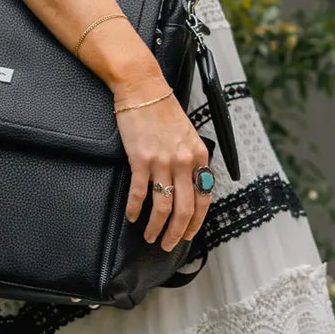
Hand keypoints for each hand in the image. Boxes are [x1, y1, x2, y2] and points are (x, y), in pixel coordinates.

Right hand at [114, 82, 211, 251]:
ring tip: (149, 235)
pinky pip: (138, 192)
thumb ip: (190, 160)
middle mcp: (184, 162)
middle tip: (168, 245)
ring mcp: (162, 161)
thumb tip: (188, 186)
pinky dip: (134, 208)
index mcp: (199, 156)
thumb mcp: (187, 134)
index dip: (195, 222)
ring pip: (163, 206)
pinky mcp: (140, 159)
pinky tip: (131, 215)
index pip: (203, 199)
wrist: (142, 88)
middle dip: (176, 233)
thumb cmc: (162, 108)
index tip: (187, 234)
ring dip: (156, 227)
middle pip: (184, 210)